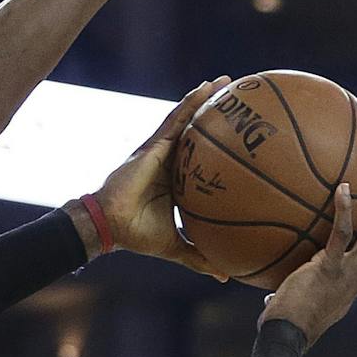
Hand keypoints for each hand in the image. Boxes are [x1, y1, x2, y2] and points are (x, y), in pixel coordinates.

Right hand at [89, 78, 229, 278]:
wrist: (112, 225)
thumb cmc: (138, 234)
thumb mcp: (177, 247)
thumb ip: (199, 256)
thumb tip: (225, 274)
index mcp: (178, 180)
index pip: (204, 160)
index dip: (222, 148)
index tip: (245, 139)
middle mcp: (172, 160)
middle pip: (199, 132)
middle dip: (218, 115)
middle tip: (243, 101)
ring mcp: (162, 150)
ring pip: (189, 118)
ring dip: (207, 98)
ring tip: (227, 82)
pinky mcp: (154, 144)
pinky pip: (176, 118)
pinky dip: (192, 102)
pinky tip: (208, 87)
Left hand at [260, 184, 356, 345]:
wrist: (287, 335)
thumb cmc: (288, 323)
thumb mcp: (306, 304)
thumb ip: (306, 289)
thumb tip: (289, 283)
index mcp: (352, 287)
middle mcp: (355, 281)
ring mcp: (345, 275)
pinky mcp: (329, 269)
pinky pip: (341, 235)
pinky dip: (344, 211)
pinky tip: (343, 190)